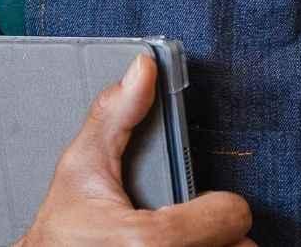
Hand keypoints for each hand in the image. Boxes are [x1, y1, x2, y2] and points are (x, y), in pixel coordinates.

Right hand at [16, 52, 253, 246]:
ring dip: (215, 246)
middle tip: (191, 222)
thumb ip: (115, 114)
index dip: (219, 202)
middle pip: (240, 246)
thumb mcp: (80, 166)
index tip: (203, 201)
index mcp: (150, 241)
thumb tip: (142, 70)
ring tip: (184, 237)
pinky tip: (183, 245)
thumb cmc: (60, 229)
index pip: (233, 216)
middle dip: (218, 230)